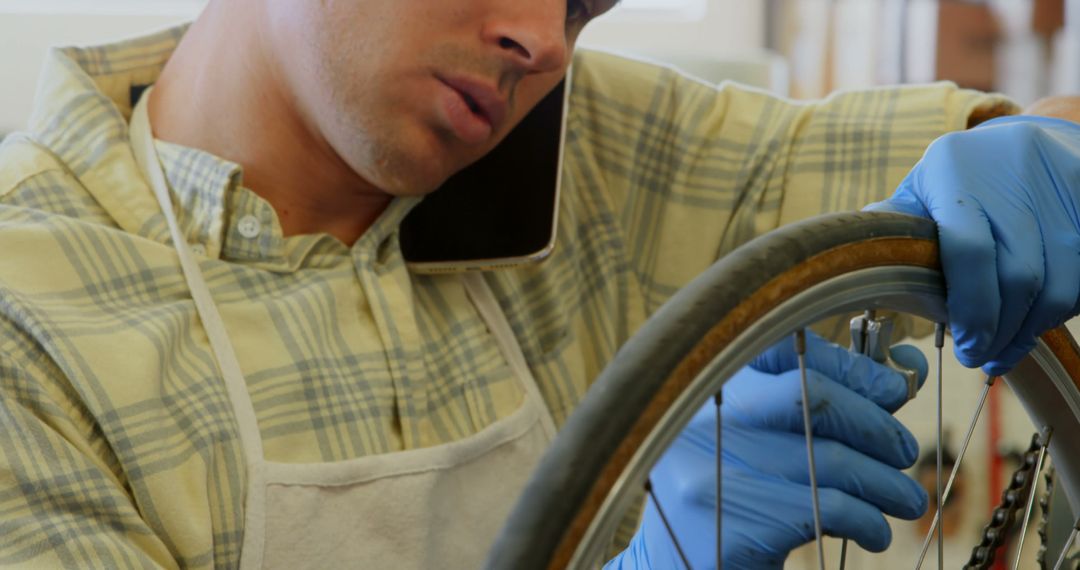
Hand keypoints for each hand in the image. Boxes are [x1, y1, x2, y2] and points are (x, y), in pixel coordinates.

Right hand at [606, 332, 927, 569]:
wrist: (670, 569)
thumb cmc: (727, 496)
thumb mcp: (751, 440)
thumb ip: (808, 407)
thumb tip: (901, 375)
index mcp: (702, 386)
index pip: (783, 348)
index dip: (846, 365)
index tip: (889, 389)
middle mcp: (698, 418)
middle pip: (810, 395)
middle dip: (874, 424)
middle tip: (902, 451)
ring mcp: (711, 473)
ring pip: (830, 459)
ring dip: (885, 482)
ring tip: (904, 500)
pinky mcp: (732, 527)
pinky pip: (828, 510)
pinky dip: (867, 521)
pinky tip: (872, 532)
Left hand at [865, 116, 1079, 374]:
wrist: (1023, 142)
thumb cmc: (957, 183)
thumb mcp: (919, 194)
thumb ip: (891, 230)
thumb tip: (848, 263)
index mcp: (953, 169)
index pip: (968, 250)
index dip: (970, 310)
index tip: (966, 348)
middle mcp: (1013, 169)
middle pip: (1021, 275)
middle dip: (1001, 330)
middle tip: (983, 359)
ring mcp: (1062, 182)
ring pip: (1064, 282)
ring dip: (1035, 328)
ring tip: (1008, 348)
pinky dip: (1065, 308)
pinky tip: (1038, 321)